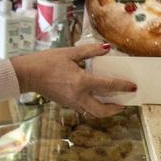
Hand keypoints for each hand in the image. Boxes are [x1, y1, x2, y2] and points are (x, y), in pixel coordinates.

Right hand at [11, 43, 135, 117]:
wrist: (27, 74)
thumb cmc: (47, 62)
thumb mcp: (70, 53)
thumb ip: (90, 51)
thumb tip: (107, 48)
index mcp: (81, 82)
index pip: (108, 86)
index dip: (123, 86)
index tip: (132, 86)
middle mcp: (78, 96)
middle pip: (101, 111)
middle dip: (115, 109)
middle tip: (124, 103)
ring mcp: (71, 102)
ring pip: (92, 112)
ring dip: (104, 109)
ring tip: (112, 101)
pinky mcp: (66, 104)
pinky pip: (83, 107)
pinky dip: (92, 104)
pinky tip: (95, 96)